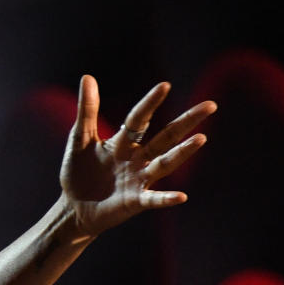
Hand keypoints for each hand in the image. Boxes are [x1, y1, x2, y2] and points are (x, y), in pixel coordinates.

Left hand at [60, 75, 216, 237]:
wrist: (73, 208)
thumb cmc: (78, 173)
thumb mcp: (79, 140)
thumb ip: (86, 111)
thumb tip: (87, 77)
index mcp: (123, 142)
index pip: (140, 119)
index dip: (150, 103)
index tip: (164, 85)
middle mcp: (137, 158)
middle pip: (165, 137)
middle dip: (186, 122)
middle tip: (210, 105)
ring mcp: (139, 180)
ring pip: (165, 163)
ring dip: (182, 152)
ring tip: (201, 139)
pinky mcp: (135, 202)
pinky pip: (153, 199)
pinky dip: (166, 198)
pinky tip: (181, 197)